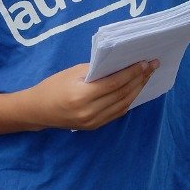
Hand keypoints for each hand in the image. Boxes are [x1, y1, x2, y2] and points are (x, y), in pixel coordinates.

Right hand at [28, 61, 157, 130]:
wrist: (37, 111)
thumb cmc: (54, 86)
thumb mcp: (73, 72)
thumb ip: (97, 70)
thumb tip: (121, 65)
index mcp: (82, 95)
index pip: (114, 83)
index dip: (132, 73)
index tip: (145, 62)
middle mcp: (89, 111)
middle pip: (122, 94)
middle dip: (139, 79)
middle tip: (152, 66)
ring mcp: (92, 122)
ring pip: (122, 105)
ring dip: (137, 90)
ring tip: (146, 76)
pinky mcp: (94, 127)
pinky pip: (116, 113)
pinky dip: (128, 100)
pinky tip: (135, 89)